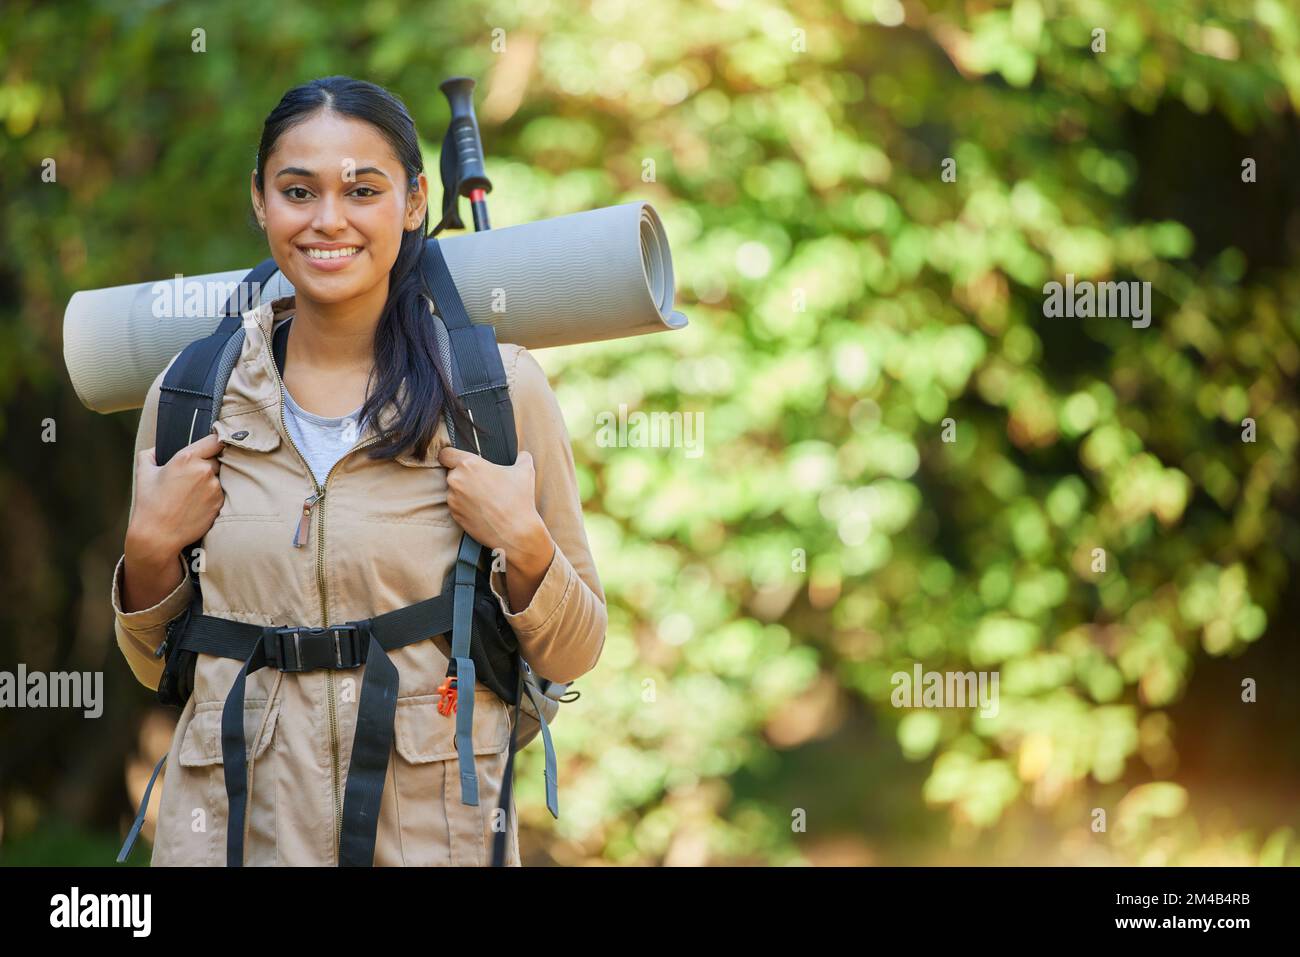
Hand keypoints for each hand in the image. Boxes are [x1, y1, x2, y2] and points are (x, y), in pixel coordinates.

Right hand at [126, 431, 226, 564]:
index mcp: (187, 458)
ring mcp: (215, 487)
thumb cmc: (149, 504)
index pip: (215, 440)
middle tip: (193, 476)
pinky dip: (212, 495)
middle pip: (218, 459)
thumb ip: (150, 454)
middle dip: (209, 464)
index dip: (215, 442)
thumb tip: (156, 449)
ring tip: (192, 493)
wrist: (158, 535)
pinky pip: (221, 493)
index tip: (213, 445)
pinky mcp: (220, 502)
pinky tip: (196, 504)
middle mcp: (205, 470)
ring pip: (220, 477)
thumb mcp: (143, 473)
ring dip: (211, 481)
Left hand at [436, 446, 549, 556]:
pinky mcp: (454, 515)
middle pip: (451, 472)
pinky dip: (465, 506)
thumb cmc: (519, 499)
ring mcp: (453, 500)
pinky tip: (481, 509)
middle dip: (463, 475)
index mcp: (469, 465)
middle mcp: (456, 480)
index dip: (452, 456)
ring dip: (463, 491)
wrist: (515, 532)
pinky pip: (456, 505)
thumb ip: (522, 457)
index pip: (445, 454)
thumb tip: (523, 455)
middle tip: (482, 482)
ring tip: (483, 498)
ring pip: (453, 490)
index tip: (460, 461)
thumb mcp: (525, 471)